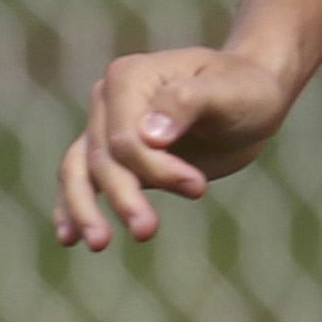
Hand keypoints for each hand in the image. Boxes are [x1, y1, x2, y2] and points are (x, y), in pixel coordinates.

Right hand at [54, 46, 294, 249]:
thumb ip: (188, 104)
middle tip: (147, 231)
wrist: (252, 101)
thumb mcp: (229, 92)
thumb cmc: (244, 90)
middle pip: (103, 158)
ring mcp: (106, 128)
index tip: (198, 188)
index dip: (155, 168)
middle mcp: (107, 99)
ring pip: (78, 171)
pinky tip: (70, 238)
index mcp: (130, 77)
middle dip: (123, 197)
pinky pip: (81, 181)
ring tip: (99, 244)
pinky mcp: (116, 157)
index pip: (125, 136)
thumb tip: (149, 135)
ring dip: (84, 210)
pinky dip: (72, 208)